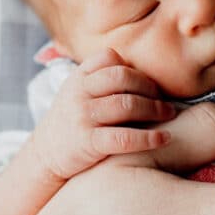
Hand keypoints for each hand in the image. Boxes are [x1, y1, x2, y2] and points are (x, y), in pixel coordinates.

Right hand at [32, 48, 175, 180]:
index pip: (109, 57)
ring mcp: (82, 116)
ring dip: (154, 109)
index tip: (150, 84)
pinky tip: (164, 138)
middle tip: (166, 100)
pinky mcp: (87, 143)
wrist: (45, 156)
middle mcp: (79, 93)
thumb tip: (145, 73)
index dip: (134, 69)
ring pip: (126, 105)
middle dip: (150, 87)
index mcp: (79, 77)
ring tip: (169, 115)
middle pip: (122, 78)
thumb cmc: (74, 122)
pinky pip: (124, 137)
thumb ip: (102, 80)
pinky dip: (148, 138)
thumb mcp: (79, 93)